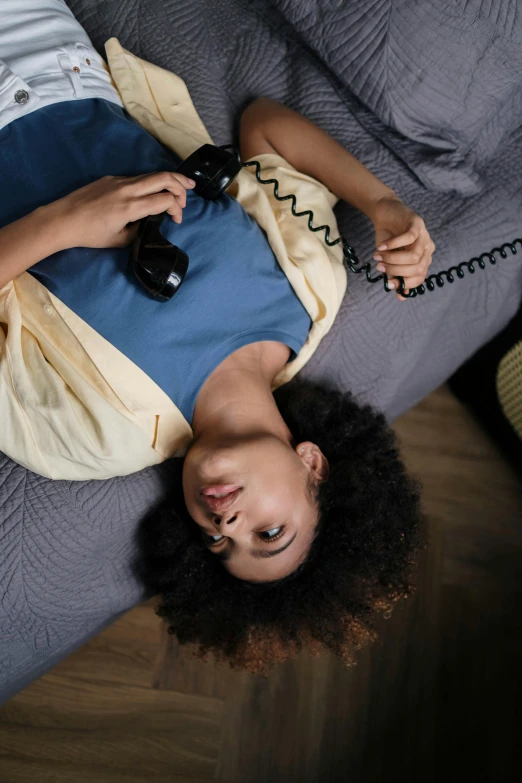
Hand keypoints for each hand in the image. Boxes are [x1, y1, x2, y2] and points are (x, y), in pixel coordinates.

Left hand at [48, 171, 195, 249]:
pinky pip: (137, 178)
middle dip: (181, 184)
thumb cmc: (90, 234)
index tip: (176, 220)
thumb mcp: (119, 240)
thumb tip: (148, 223)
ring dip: (168, 180)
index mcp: (131, 206)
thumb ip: (139, 230)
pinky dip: (151, 183)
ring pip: (151, 175)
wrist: (62, 219)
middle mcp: (128, 189)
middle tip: (191, 191)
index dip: (177, 209)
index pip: (165, 199)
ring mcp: (119, 181)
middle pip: (163, 177)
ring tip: (181, 185)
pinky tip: (153, 190)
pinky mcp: (111, 179)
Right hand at [370, 196, 435, 299]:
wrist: (385, 214)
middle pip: (417, 268)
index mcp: (423, 259)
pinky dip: (393, 244)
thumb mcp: (390, 260)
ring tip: (378, 256)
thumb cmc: (388, 239)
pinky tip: (381, 246)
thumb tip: (400, 296)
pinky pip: (408, 238)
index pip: (420, 277)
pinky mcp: (417, 223)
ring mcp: (424, 236)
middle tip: (380, 267)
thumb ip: (395, 275)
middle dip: (396, 271)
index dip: (405, 284)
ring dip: (393, 259)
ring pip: (413, 256)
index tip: (388, 284)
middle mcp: (427, 249)